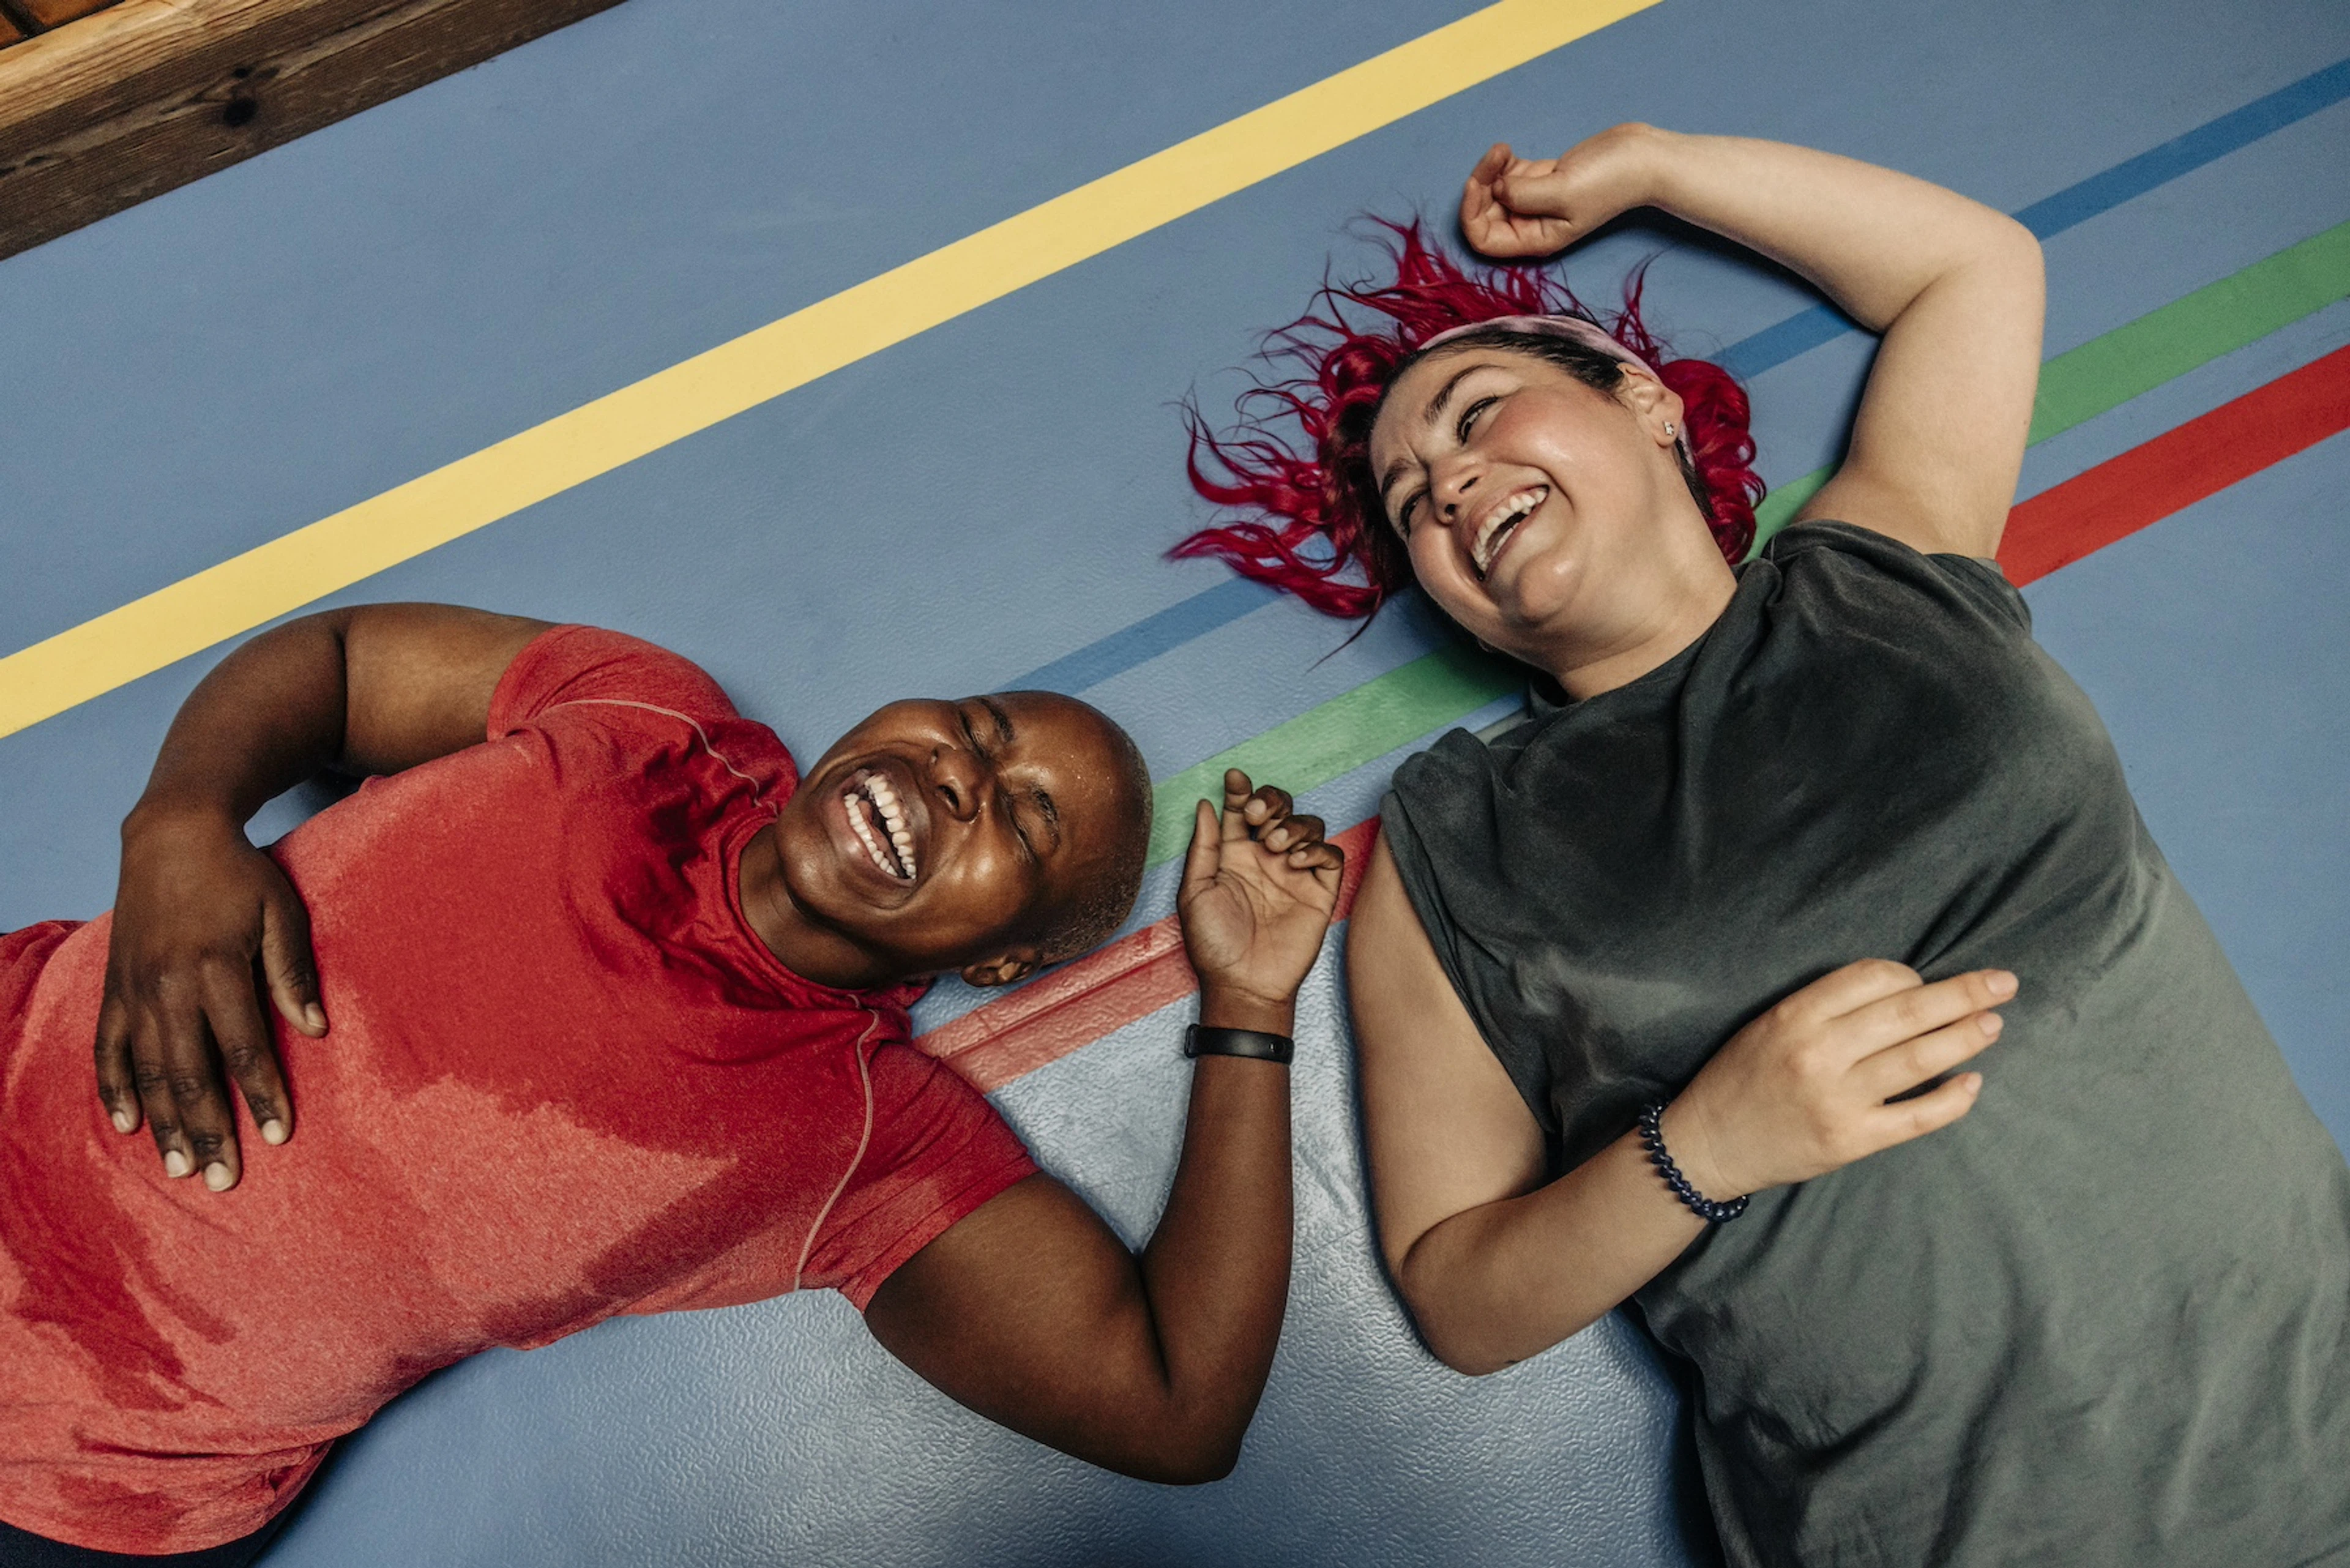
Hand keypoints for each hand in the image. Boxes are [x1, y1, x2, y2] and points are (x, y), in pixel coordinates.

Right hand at [95, 803, 326, 1190]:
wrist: (172, 834)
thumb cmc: (239, 875)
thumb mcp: (281, 911)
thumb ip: (293, 972)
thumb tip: (316, 1030)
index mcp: (216, 968)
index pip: (244, 1047)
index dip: (263, 1094)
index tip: (279, 1136)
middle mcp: (169, 986)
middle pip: (192, 1072)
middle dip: (210, 1129)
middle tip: (225, 1180)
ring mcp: (135, 989)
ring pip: (149, 1070)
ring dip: (166, 1123)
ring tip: (182, 1169)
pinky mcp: (115, 987)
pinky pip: (109, 1047)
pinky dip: (115, 1088)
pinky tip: (127, 1126)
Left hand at [1177, 770, 1344, 1033]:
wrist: (1242, 984)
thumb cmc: (1213, 944)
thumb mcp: (1195, 891)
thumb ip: (1204, 846)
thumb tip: (1206, 805)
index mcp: (1234, 856)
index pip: (1241, 810)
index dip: (1241, 790)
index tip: (1235, 778)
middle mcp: (1266, 860)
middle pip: (1280, 809)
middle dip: (1271, 801)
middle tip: (1256, 817)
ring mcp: (1294, 874)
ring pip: (1308, 825)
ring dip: (1292, 825)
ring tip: (1274, 848)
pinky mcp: (1319, 892)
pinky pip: (1330, 856)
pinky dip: (1316, 849)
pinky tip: (1294, 861)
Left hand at [1458, 124, 1663, 257]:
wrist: (1642, 157)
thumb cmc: (1610, 180)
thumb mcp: (1563, 191)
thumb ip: (1523, 194)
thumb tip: (1494, 189)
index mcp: (1535, 239)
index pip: (1484, 240)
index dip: (1471, 215)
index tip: (1475, 184)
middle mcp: (1531, 224)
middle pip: (1485, 213)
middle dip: (1481, 185)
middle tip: (1494, 157)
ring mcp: (1535, 201)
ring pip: (1493, 191)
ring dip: (1490, 169)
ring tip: (1504, 149)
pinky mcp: (1541, 179)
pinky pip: (1506, 175)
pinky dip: (1502, 164)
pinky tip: (1509, 151)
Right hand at [1660, 960, 2014, 1199]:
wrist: (1709, 1145)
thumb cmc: (1740, 1079)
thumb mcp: (1769, 1024)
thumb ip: (1824, 1007)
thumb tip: (1901, 992)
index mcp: (1795, 1016)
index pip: (1871, 977)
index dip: (1909, 975)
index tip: (1922, 983)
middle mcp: (1818, 1053)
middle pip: (1907, 1012)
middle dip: (1964, 994)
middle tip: (2003, 983)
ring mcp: (1838, 1099)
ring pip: (1920, 1059)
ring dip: (1966, 1037)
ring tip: (1994, 1024)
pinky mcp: (1852, 1140)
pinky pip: (1917, 1117)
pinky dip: (1952, 1100)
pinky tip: (1972, 1083)